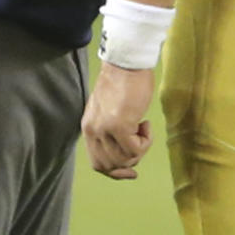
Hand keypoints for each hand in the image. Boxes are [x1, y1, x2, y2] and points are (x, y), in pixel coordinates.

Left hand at [81, 63, 155, 179]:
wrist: (128, 62)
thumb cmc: (124, 82)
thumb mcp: (109, 110)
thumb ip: (109, 130)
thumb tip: (123, 153)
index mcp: (88, 127)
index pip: (98, 163)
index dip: (115, 172)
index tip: (132, 171)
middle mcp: (93, 130)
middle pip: (111, 165)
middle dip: (130, 161)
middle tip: (141, 143)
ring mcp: (105, 129)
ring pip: (125, 159)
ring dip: (140, 148)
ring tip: (143, 127)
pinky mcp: (119, 125)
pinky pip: (136, 149)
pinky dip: (146, 141)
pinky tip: (146, 123)